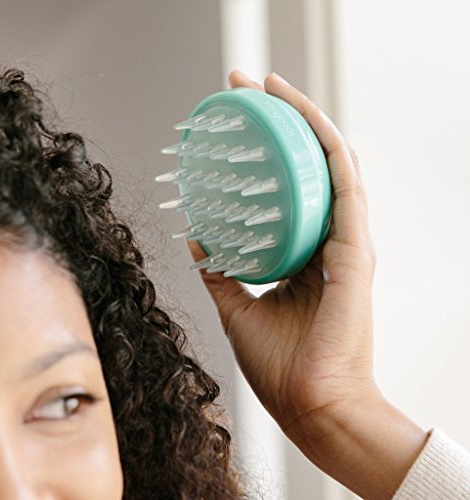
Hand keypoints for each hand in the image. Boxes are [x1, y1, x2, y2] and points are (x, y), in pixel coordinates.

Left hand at [188, 70, 377, 432]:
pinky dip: (322, 143)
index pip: (289, 190)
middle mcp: (329, 242)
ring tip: (267, 86)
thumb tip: (198, 238)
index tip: (233, 125)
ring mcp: (346, 241)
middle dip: (280, 122)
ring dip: (299, 119)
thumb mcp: (238, 308)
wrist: (311, 404)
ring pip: (328, 163)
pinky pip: (342, 181)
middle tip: (247, 88)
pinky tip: (299, 113)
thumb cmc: (281, 367)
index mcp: (305, 257)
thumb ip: (222, 271)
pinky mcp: (355, 247)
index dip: (264, 154)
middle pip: (307, 167)